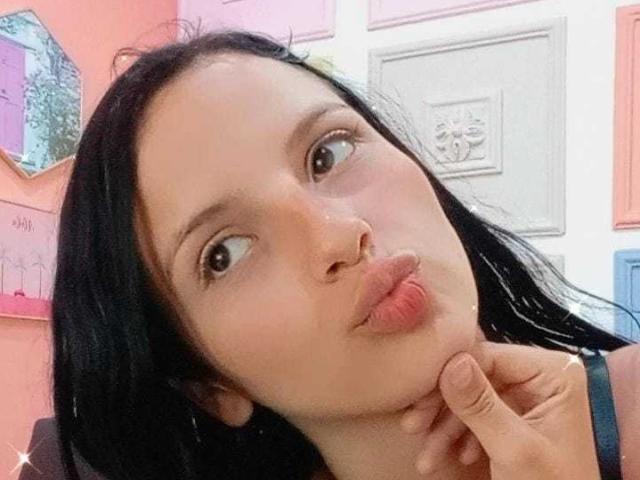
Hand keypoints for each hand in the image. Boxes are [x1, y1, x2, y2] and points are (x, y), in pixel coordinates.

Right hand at [403, 342, 600, 477]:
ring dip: (445, 427)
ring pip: (472, 397)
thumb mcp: (513, 449)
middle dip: (443, 408)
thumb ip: (480, 405)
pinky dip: (458, 436)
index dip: (448, 377)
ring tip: (427, 457)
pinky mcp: (517, 417)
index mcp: (553, 373)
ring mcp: (529, 397)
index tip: (418, 404)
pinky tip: (447, 457)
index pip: (488, 356)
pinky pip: (479, 415)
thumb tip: (451, 361)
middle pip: (476, 376)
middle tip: (412, 428)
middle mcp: (541, 377)